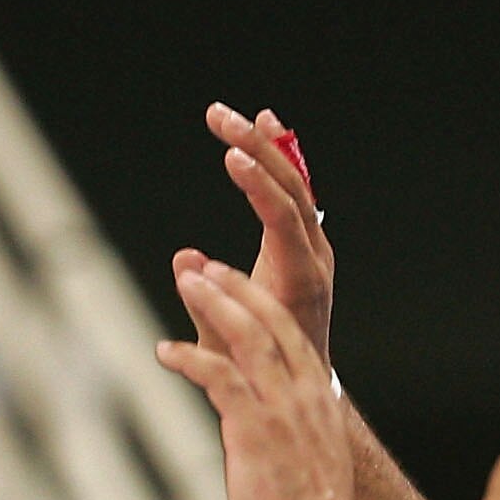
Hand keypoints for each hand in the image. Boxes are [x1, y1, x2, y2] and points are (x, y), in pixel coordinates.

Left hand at [156, 256, 354, 499]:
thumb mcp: (307, 461)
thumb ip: (285, 431)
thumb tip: (259, 428)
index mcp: (319, 399)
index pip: (290, 332)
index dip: (257, 300)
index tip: (231, 280)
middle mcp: (305, 395)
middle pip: (270, 320)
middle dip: (233, 286)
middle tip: (200, 267)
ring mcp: (283, 411)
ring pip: (247, 337)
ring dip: (212, 304)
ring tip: (185, 283)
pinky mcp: (256, 431)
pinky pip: (219, 378)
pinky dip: (189, 358)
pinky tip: (164, 351)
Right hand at [206, 102, 332, 361]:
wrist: (301, 384)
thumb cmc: (260, 371)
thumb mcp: (226, 346)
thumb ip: (207, 305)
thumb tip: (184, 257)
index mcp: (301, 279)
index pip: (283, 218)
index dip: (258, 184)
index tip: (230, 153)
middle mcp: (315, 257)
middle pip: (292, 189)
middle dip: (255, 149)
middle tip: (219, 117)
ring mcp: (313, 248)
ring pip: (295, 185)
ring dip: (263, 147)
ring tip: (232, 115)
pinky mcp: (304, 244)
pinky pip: (294, 193)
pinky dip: (277, 159)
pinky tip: (264, 126)